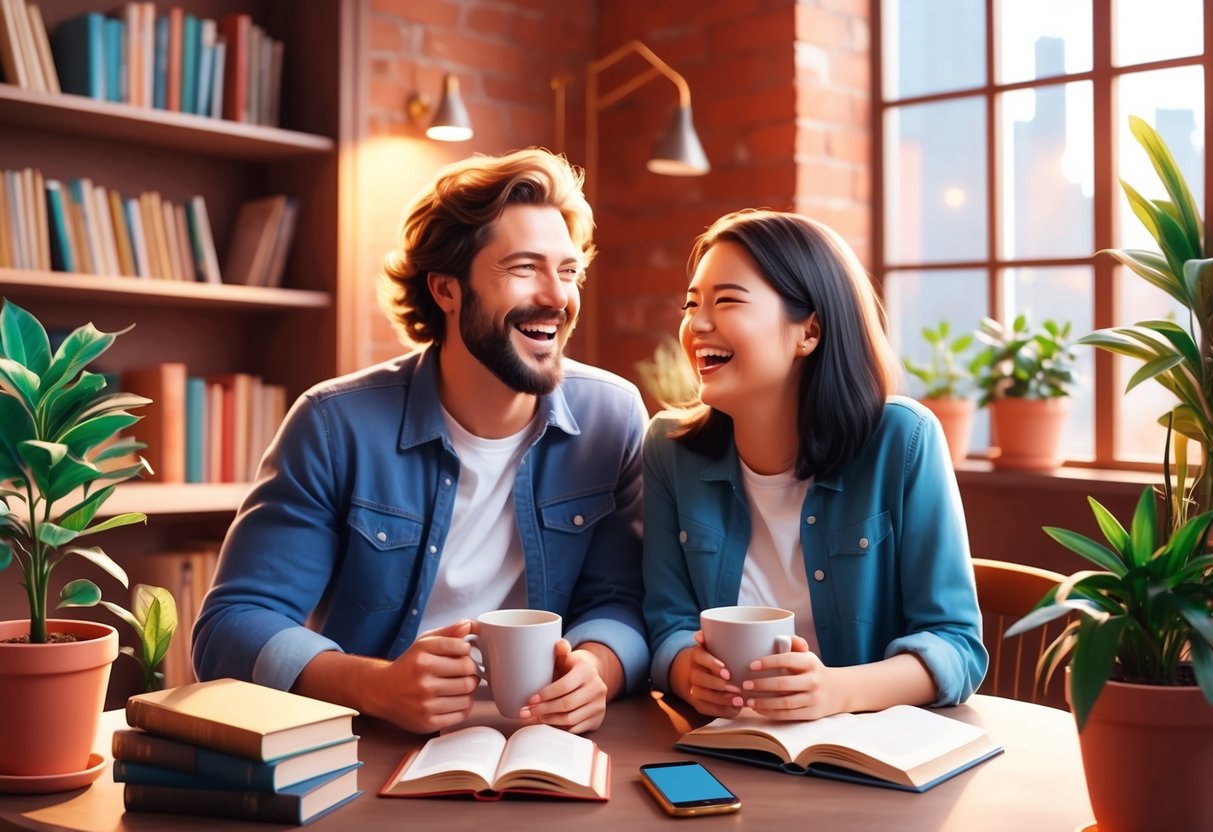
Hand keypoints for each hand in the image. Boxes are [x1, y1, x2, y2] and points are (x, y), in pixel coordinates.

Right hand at [374, 619, 479, 733]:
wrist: (381, 692)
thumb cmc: (408, 666)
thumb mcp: (423, 644)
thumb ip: (448, 633)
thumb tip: (469, 625)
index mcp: (422, 657)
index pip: (460, 647)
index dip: (466, 650)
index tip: (463, 652)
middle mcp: (422, 680)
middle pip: (467, 672)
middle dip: (471, 670)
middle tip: (466, 670)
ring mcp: (425, 703)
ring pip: (467, 694)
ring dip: (469, 689)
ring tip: (461, 684)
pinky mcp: (428, 722)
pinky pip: (462, 713)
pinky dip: (464, 705)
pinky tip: (456, 699)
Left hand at [519, 640, 607, 733]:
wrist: (590, 678)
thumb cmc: (571, 668)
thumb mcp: (566, 657)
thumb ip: (561, 650)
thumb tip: (559, 644)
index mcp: (587, 671)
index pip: (564, 686)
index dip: (546, 695)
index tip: (530, 699)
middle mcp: (597, 688)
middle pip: (567, 704)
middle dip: (543, 710)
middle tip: (526, 712)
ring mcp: (599, 705)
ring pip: (571, 719)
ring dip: (549, 720)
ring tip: (535, 718)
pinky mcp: (598, 719)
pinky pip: (576, 728)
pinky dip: (560, 728)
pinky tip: (548, 724)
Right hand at [676, 631, 743, 717]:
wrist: (694, 673)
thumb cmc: (713, 658)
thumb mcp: (713, 646)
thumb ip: (712, 639)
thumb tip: (700, 634)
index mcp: (696, 655)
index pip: (700, 657)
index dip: (712, 665)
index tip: (727, 672)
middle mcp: (692, 672)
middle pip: (700, 678)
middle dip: (718, 685)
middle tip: (736, 688)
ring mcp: (693, 688)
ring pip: (703, 695)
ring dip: (721, 700)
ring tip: (739, 701)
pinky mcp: (697, 703)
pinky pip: (707, 709)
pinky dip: (721, 710)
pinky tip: (734, 709)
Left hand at [740, 636, 841, 719]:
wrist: (838, 690)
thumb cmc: (813, 670)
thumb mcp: (807, 655)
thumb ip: (794, 644)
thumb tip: (781, 637)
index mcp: (810, 662)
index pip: (787, 660)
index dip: (768, 662)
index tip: (751, 665)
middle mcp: (813, 680)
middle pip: (784, 684)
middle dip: (762, 685)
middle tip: (745, 685)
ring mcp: (813, 698)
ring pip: (785, 702)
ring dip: (764, 702)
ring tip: (748, 701)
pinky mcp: (811, 713)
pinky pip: (788, 714)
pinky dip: (771, 713)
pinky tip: (759, 709)